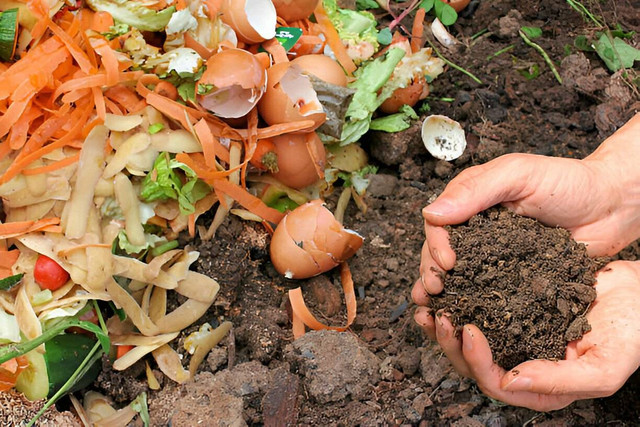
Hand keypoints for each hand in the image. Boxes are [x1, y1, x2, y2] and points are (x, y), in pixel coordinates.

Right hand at [414, 113, 639, 298]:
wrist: (613, 206)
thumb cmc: (569, 182)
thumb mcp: (519, 174)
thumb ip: (476, 190)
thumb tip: (431, 213)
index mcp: (472, 202)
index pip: (439, 224)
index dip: (435, 244)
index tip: (446, 262)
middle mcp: (478, 230)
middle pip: (441, 252)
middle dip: (431, 272)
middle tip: (435, 290)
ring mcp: (494, 256)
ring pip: (459, 275)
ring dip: (444, 292)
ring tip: (435, 310)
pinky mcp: (513, 278)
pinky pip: (488, 292)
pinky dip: (472, 304)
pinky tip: (462, 318)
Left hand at [414, 260, 639, 410]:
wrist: (639, 292)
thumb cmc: (630, 331)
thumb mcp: (604, 366)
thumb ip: (560, 381)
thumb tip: (509, 381)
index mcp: (541, 386)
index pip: (496, 384)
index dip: (476, 361)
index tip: (468, 329)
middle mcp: (522, 362)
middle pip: (473, 364)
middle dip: (450, 343)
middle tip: (439, 315)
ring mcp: (515, 335)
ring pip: (469, 339)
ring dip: (445, 325)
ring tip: (429, 305)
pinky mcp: (511, 308)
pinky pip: (478, 308)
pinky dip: (459, 300)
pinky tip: (446, 288)